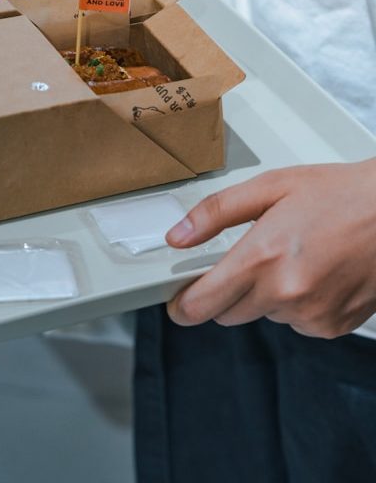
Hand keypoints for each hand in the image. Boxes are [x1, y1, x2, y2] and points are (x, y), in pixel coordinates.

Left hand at [166, 159, 375, 337]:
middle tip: (246, 259)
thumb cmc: (338, 195)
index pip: (203, 303)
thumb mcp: (269, 187)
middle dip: (225, 292)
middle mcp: (285, 293)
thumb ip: (215, 212)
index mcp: (263, 257)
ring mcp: (310, 315)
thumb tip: (177, 235)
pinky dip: (295, 304)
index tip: (176, 303)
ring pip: (263, 317)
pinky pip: (295, 322)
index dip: (183, 306)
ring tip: (291, 256)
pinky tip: (313, 273)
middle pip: (228, 314)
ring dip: (264, 296)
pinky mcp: (332, 327)